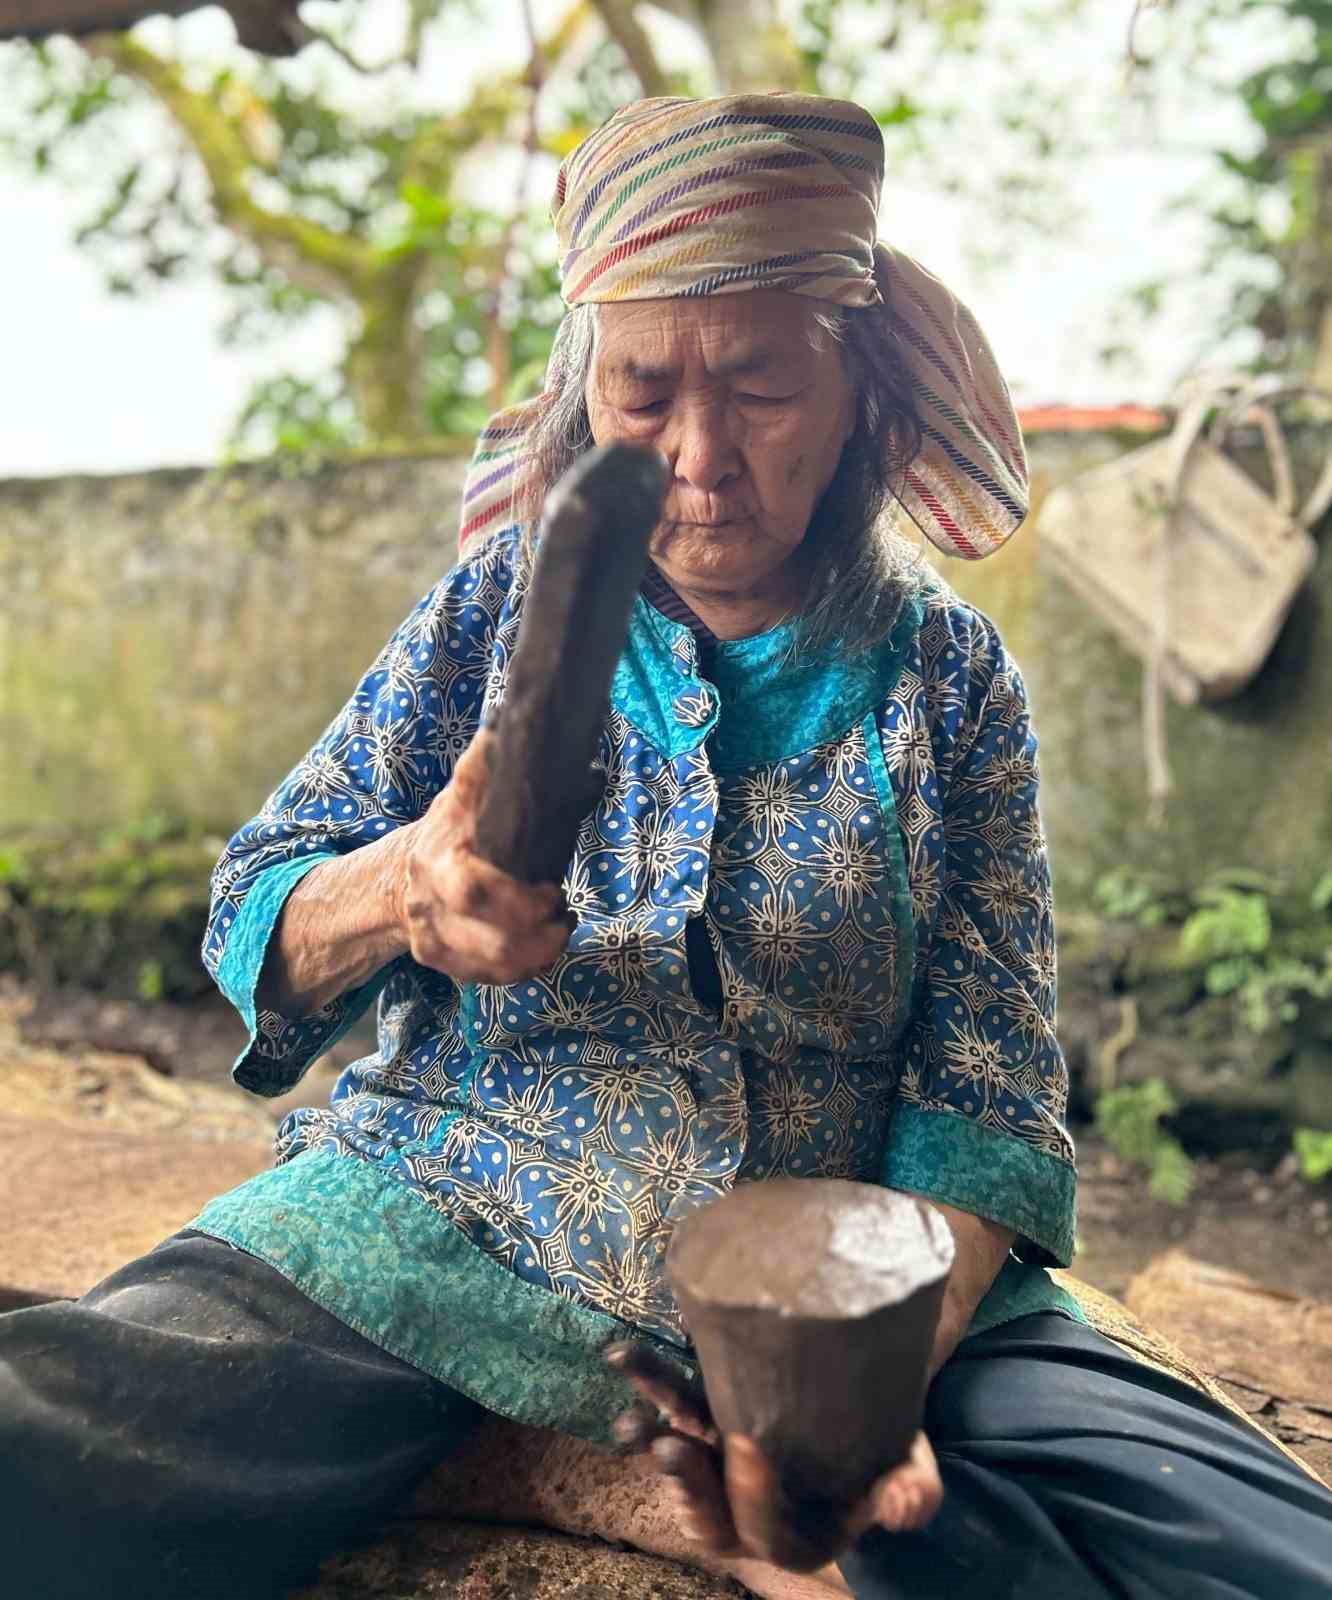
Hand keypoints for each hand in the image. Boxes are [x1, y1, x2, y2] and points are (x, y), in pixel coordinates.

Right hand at [394, 731, 573, 984]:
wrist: (397, 876)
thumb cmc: (447, 832)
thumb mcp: (460, 796)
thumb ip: (484, 768)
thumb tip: (508, 723)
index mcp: (439, 859)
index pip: (475, 891)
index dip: (520, 901)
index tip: (553, 891)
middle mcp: (430, 903)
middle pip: (489, 939)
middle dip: (537, 934)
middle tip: (562, 912)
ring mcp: (432, 937)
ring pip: (493, 964)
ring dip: (538, 953)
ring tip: (559, 928)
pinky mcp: (440, 961)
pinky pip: (489, 977)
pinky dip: (523, 969)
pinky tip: (542, 949)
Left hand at [605, 1341, 942, 1573]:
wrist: (865, 1408)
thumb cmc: (888, 1452)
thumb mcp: (911, 1472)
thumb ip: (911, 1494)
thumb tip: (902, 1505)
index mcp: (795, 1535)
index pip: (763, 1534)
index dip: (754, 1502)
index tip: (754, 1451)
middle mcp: (747, 1504)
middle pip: (706, 1508)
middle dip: (685, 1481)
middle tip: (669, 1449)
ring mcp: (722, 1459)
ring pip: (680, 1456)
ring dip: (651, 1436)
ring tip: (627, 1418)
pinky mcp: (710, 1411)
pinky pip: (671, 1405)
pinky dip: (647, 1385)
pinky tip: (624, 1358)